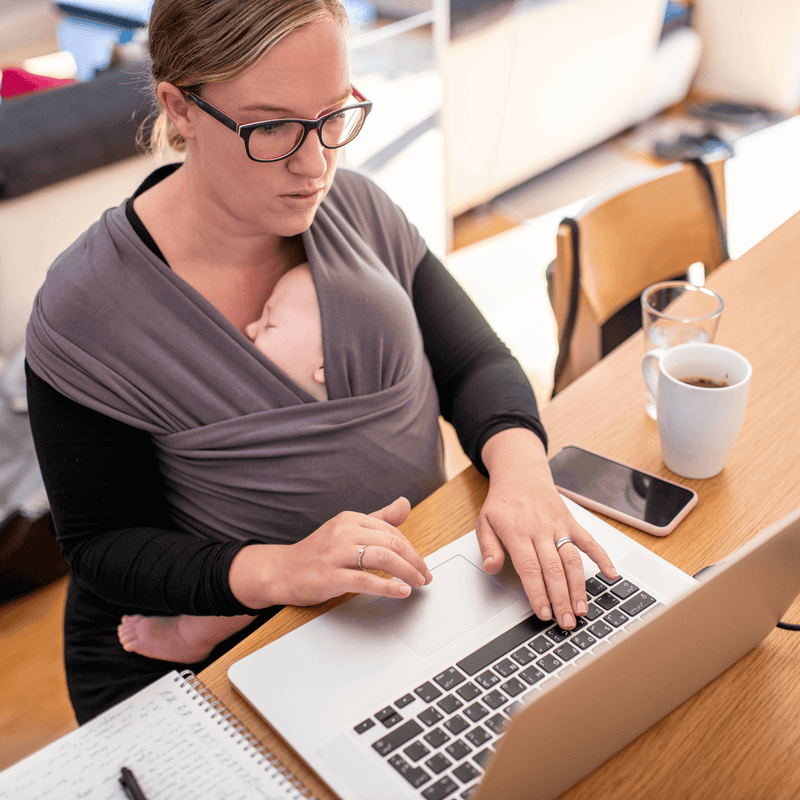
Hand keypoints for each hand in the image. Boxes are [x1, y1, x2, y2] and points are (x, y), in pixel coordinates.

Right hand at [229, 497, 432, 608]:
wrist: (281, 571)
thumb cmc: (317, 552)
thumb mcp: (348, 530)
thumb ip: (379, 518)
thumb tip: (405, 503)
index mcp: (350, 519)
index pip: (390, 530)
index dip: (411, 548)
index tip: (421, 563)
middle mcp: (344, 532)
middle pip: (390, 542)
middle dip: (414, 561)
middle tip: (425, 575)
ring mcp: (336, 553)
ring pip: (382, 558)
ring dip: (407, 572)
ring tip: (418, 583)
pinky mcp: (330, 576)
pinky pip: (365, 580)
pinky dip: (388, 586)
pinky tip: (401, 591)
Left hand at [478, 429, 617, 629]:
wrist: (521, 475)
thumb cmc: (502, 503)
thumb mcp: (484, 522)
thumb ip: (488, 547)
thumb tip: (491, 567)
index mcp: (517, 532)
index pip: (530, 568)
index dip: (538, 593)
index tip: (543, 613)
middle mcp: (540, 530)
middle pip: (553, 569)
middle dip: (561, 598)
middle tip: (566, 622)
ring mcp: (558, 526)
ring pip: (572, 560)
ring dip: (578, 586)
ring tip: (582, 609)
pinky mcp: (571, 522)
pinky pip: (589, 541)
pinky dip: (603, 557)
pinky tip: (611, 575)